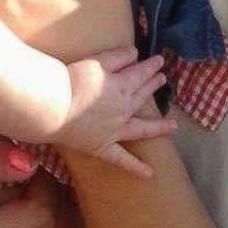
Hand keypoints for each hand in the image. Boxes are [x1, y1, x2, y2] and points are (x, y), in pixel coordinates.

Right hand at [58, 47, 176, 176]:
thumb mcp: (97, 61)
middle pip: (142, 95)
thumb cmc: (73, 80)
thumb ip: (118, 56)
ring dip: (158, 126)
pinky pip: (121, 159)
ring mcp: (115, 131)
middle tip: (162, 79)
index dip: (151, 66)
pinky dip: (135, 167)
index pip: (141, 73)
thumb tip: (136, 53)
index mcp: (122, 86)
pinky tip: (150, 174)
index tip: (160, 61)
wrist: (54, 108)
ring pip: (141, 128)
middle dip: (153, 85)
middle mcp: (123, 109)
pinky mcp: (102, 147)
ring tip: (173, 126)